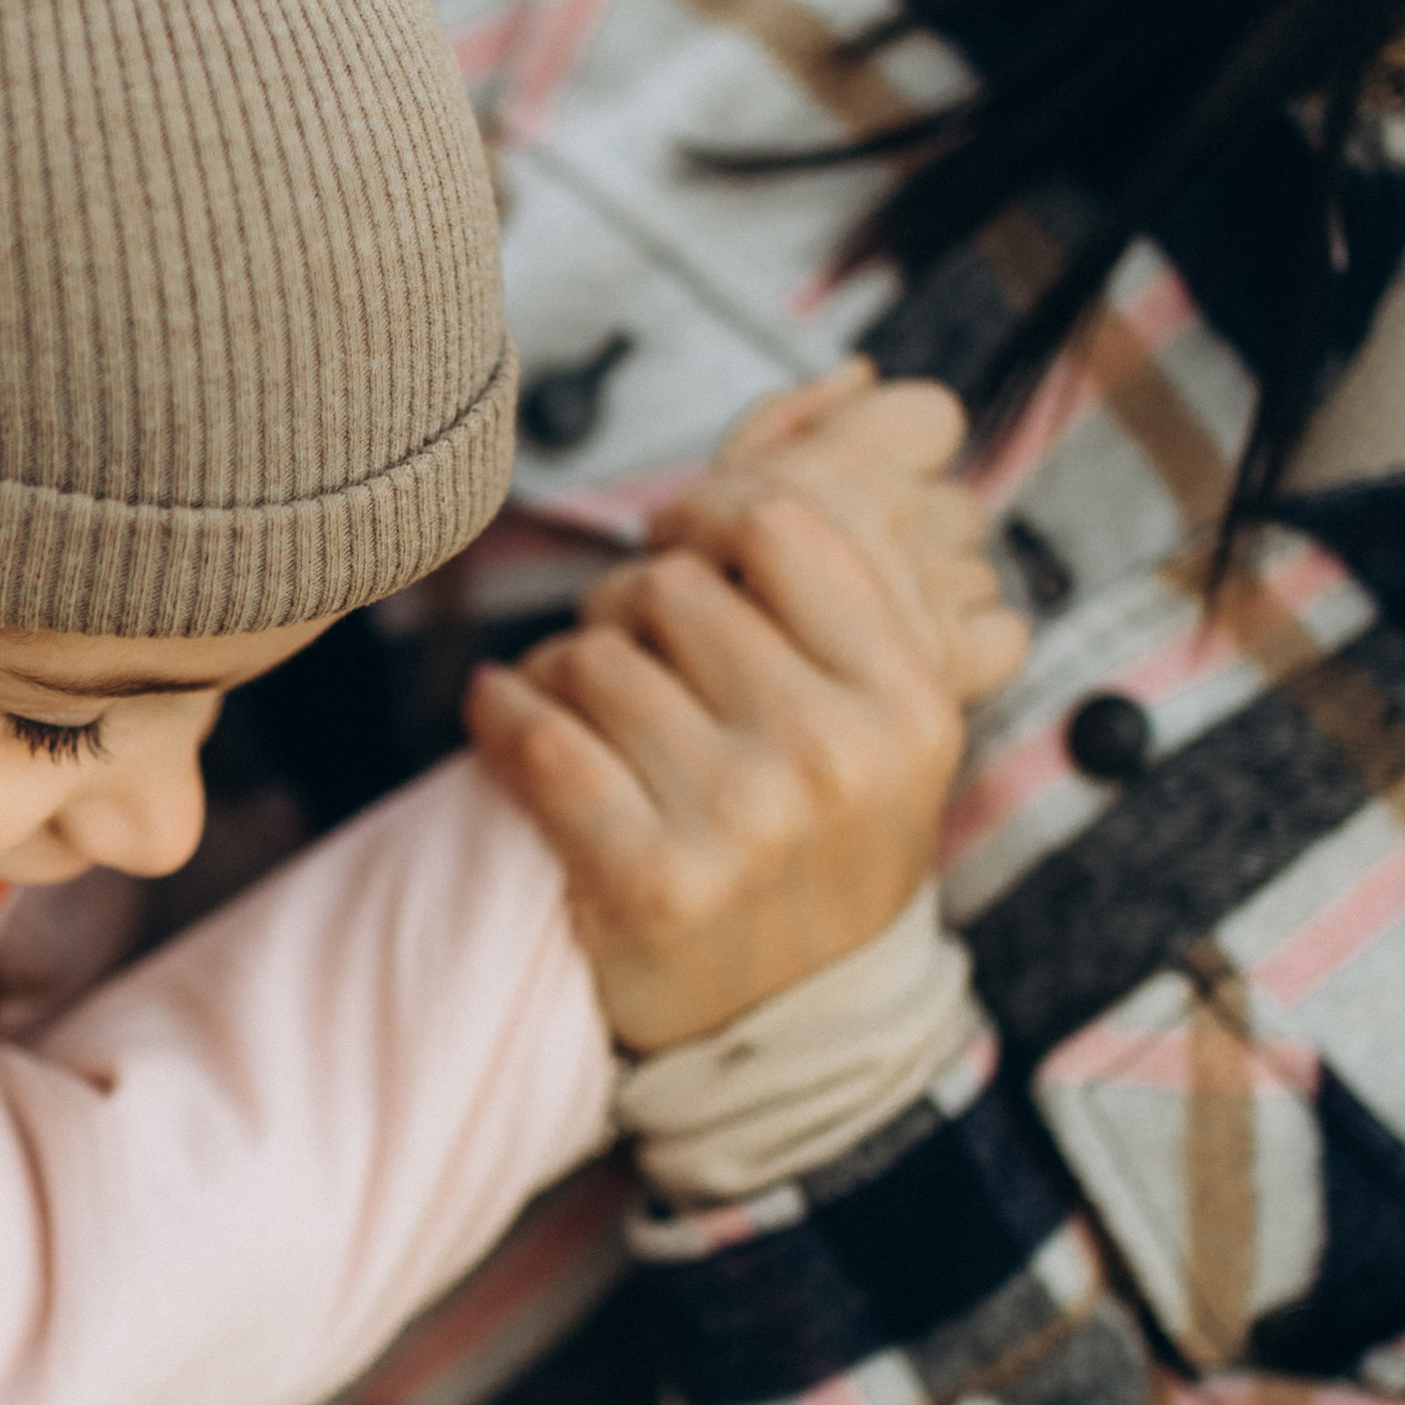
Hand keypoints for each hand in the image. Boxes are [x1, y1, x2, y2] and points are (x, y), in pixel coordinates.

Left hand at [464, 491, 965, 1053]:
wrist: (791, 1024)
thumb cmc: (823, 843)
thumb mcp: (886, 714)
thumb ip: (855, 566)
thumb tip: (852, 380)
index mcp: (904, 699)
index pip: (775, 524)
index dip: (702, 516)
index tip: (679, 548)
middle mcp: (832, 754)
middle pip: (670, 585)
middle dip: (626, 601)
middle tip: (625, 643)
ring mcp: (742, 822)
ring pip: (595, 656)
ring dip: (563, 667)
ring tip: (579, 701)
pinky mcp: (650, 883)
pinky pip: (542, 742)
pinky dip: (500, 714)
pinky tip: (500, 713)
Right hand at [648, 364, 1027, 707]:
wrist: (689, 747)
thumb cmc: (684, 623)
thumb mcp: (709, 499)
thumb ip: (786, 422)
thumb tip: (860, 374)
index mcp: (831, 473)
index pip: (929, 418)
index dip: (901, 444)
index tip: (858, 481)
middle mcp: (889, 525)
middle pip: (954, 501)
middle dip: (909, 532)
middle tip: (843, 571)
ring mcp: (926, 599)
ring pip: (975, 568)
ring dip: (934, 593)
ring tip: (864, 627)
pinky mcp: (949, 673)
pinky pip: (1004, 636)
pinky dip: (974, 648)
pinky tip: (913, 662)